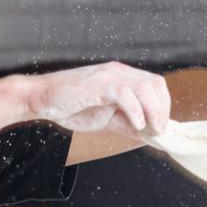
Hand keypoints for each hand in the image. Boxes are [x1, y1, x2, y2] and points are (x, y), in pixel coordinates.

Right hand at [25, 62, 171, 136]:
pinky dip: (135, 111)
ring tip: (151, 129)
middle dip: (162, 109)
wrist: (42, 98)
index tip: (161, 126)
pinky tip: (136, 124)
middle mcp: (118, 72)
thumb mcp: (105, 118)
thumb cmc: (70, 105)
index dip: (163, 105)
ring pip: (144, 87)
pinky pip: (125, 94)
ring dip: (153, 110)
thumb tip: (148, 134)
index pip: (155, 84)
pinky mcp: (98, 84)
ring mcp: (108, 76)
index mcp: (122, 77)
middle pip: (155, 84)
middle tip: (159, 130)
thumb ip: (127, 123)